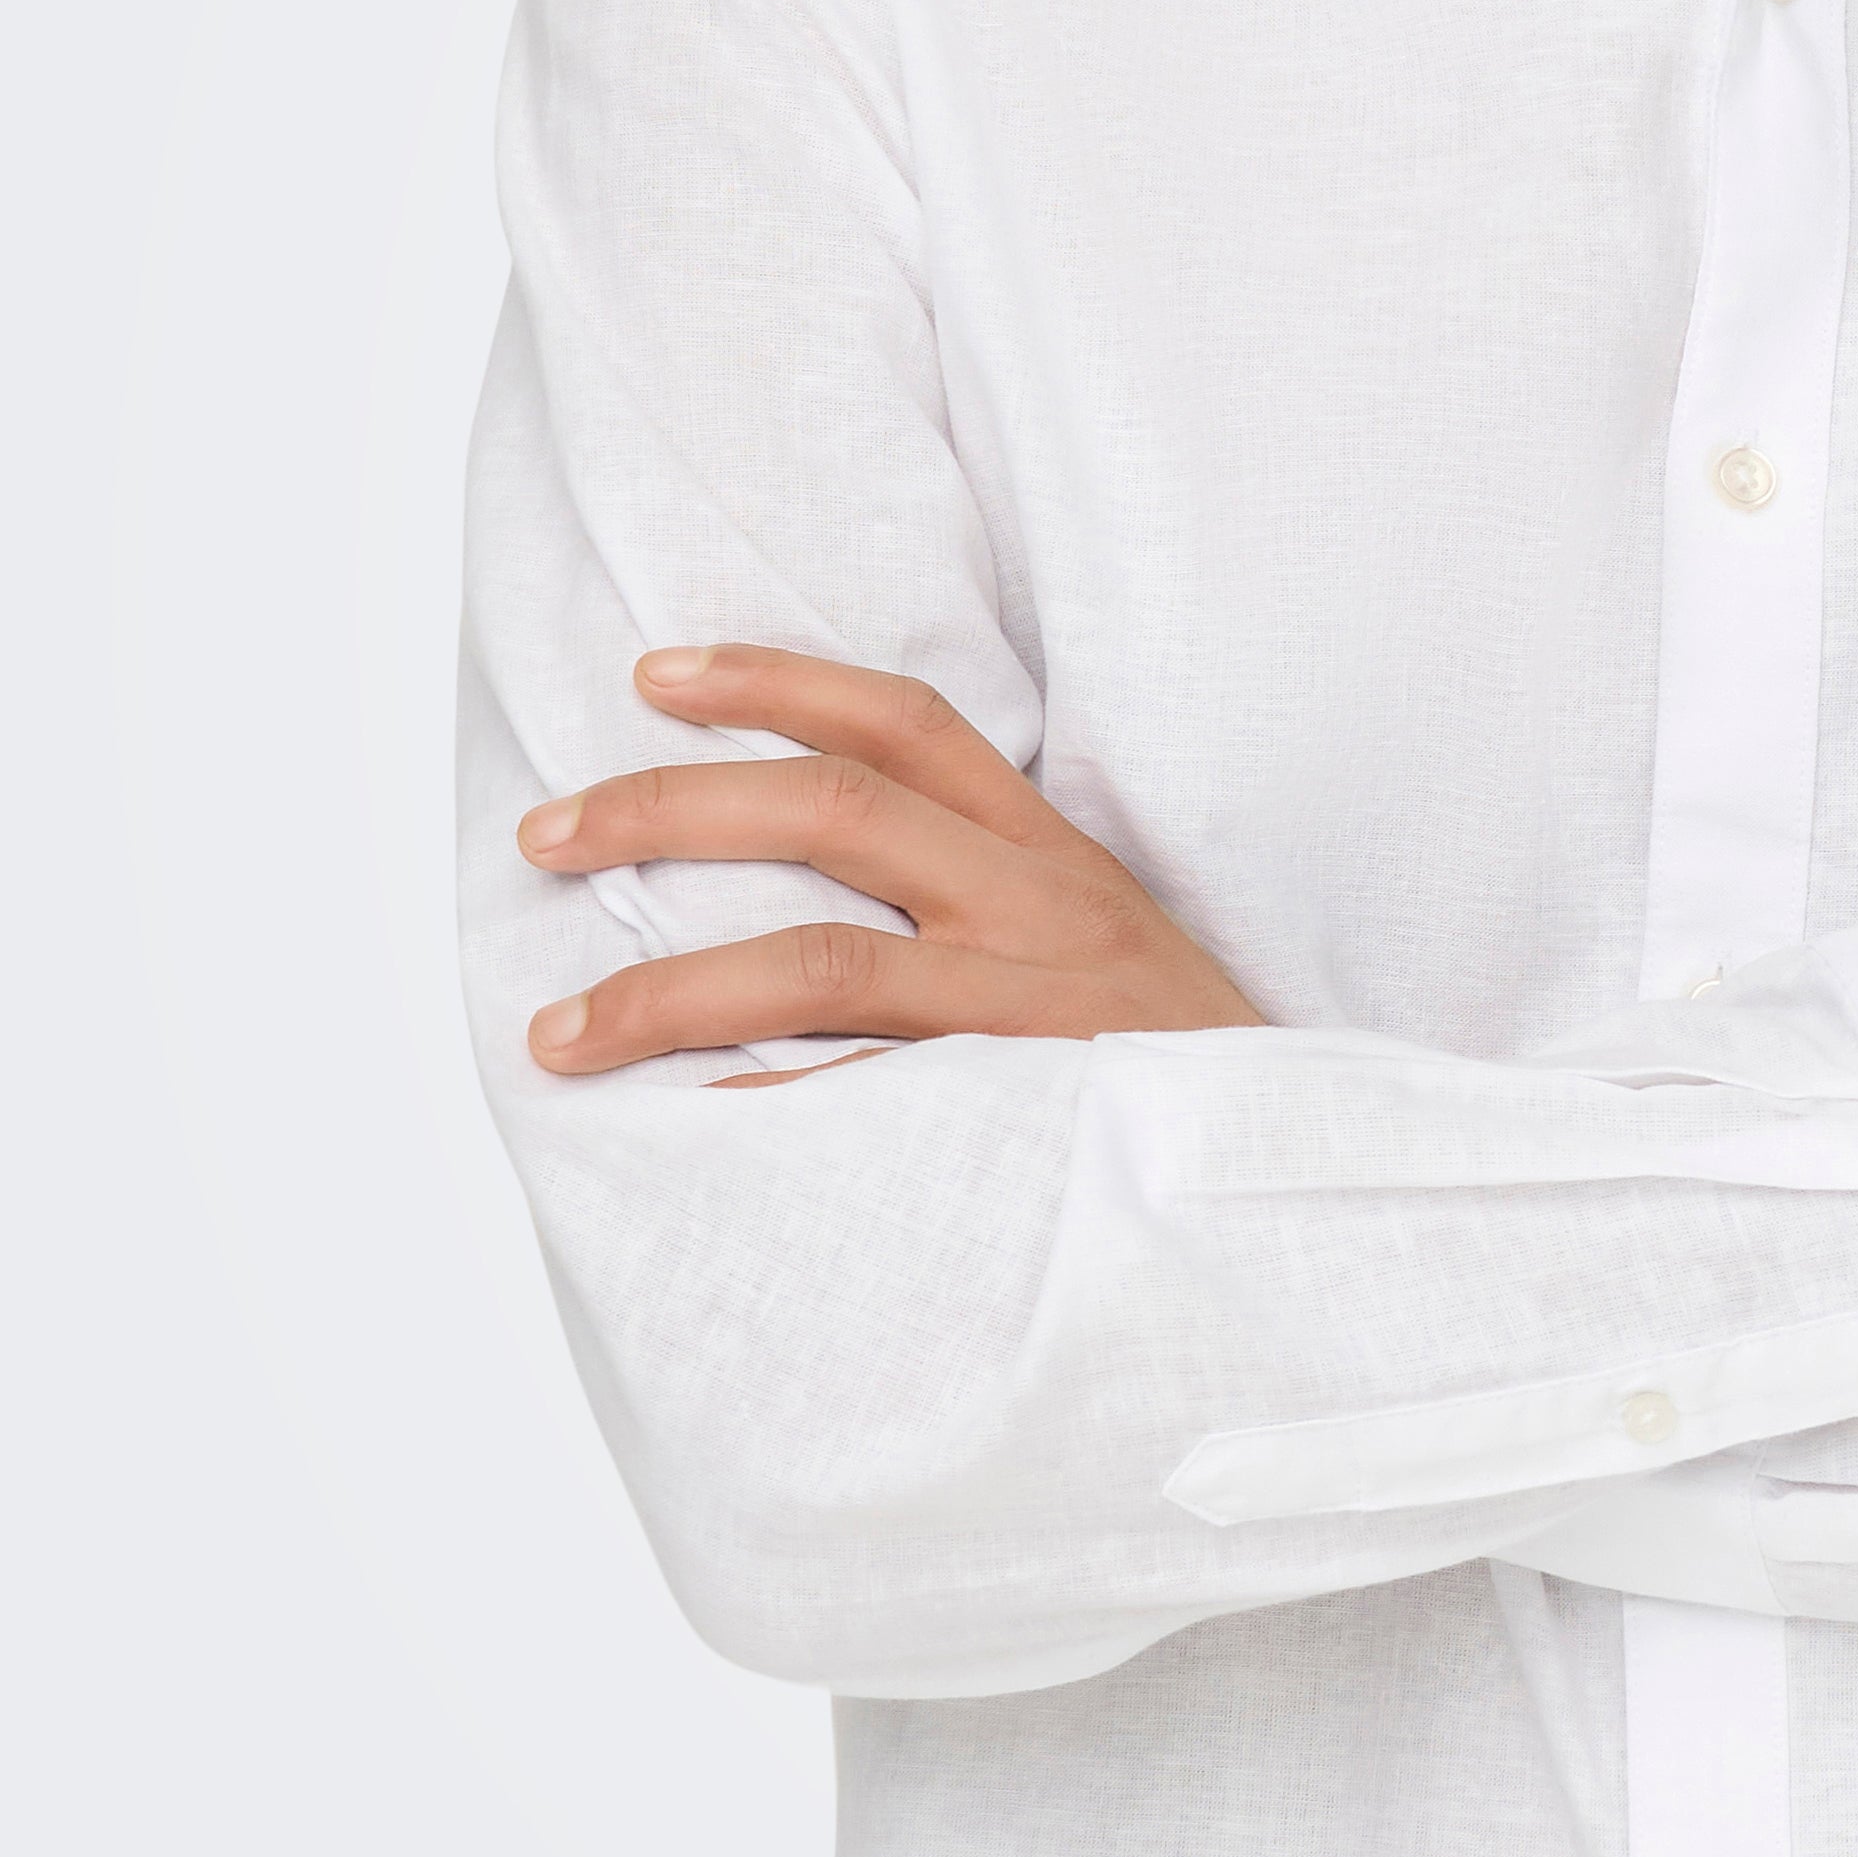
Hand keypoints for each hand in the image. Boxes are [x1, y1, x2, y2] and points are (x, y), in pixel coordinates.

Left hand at [519, 647, 1261, 1079]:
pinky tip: (685, 1130)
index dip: (771, 679)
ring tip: (561, 1036)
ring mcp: (1035, 1011)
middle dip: (665, 810)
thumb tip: (818, 888)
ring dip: (667, 991)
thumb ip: (990, 903)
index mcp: (1053, 855)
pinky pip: (866, 1106)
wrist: (1311, 1182)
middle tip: (545, 838)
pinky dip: (766, 1109)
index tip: (651, 674)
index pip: (902, 722)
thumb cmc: (1181, 1072)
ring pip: (824, 961)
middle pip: (830, 808)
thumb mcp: (1104, 947)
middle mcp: (1043, 908)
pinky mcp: (1031, 1117)